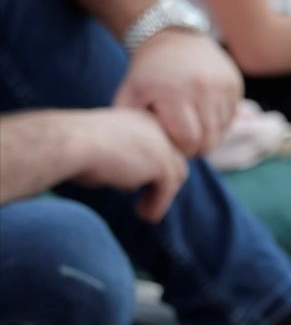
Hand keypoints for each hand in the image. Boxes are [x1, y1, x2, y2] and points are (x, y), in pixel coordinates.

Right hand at [73, 109, 188, 222]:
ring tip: (146, 212)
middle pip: (172, 156)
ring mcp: (162, 144)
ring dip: (163, 194)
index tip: (134, 184)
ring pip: (175, 172)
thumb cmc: (72, 147)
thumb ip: (120, 160)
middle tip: (147, 199)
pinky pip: (167, 188)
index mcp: (140, 118)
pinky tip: (147, 217)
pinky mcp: (162, 163)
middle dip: (162, 179)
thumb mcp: (100, 149)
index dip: (150, 164)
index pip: (157, 143)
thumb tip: (133, 183)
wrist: (70, 143)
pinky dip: (159, 204)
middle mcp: (156, 127)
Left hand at [115, 30, 242, 156]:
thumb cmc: (148, 73)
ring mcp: (222, 84)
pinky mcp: (235, 82)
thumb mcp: (129, 95)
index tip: (174, 147)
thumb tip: (141, 150)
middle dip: (198, 149)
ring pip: (223, 129)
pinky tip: (205, 117)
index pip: (188, 140)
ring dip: (210, 135)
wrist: (173, 38)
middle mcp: (203, 89)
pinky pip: (232, 115)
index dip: (181, 150)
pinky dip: (220, 121)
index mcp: (174, 94)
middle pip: (209, 139)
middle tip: (186, 146)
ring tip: (195, 131)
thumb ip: (132, 124)